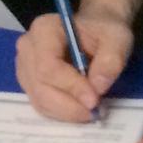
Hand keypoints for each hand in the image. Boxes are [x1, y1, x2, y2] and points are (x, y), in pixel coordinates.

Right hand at [14, 0, 142, 121]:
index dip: (71, 87)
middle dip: (70, 106)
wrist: (96, 29)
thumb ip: (111, 59)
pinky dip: (62, 113)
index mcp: (44, 29)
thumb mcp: (117, 38)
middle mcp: (28, 48)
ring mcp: (25, 67)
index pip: (48, 66)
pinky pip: (42, 105)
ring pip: (40, 101)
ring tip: (91, 111)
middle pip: (41, 88)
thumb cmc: (104, 30)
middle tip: (95, 112)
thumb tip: (97, 87)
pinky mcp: (29, 83)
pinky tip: (80, 109)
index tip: (95, 100)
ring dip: (67, 112)